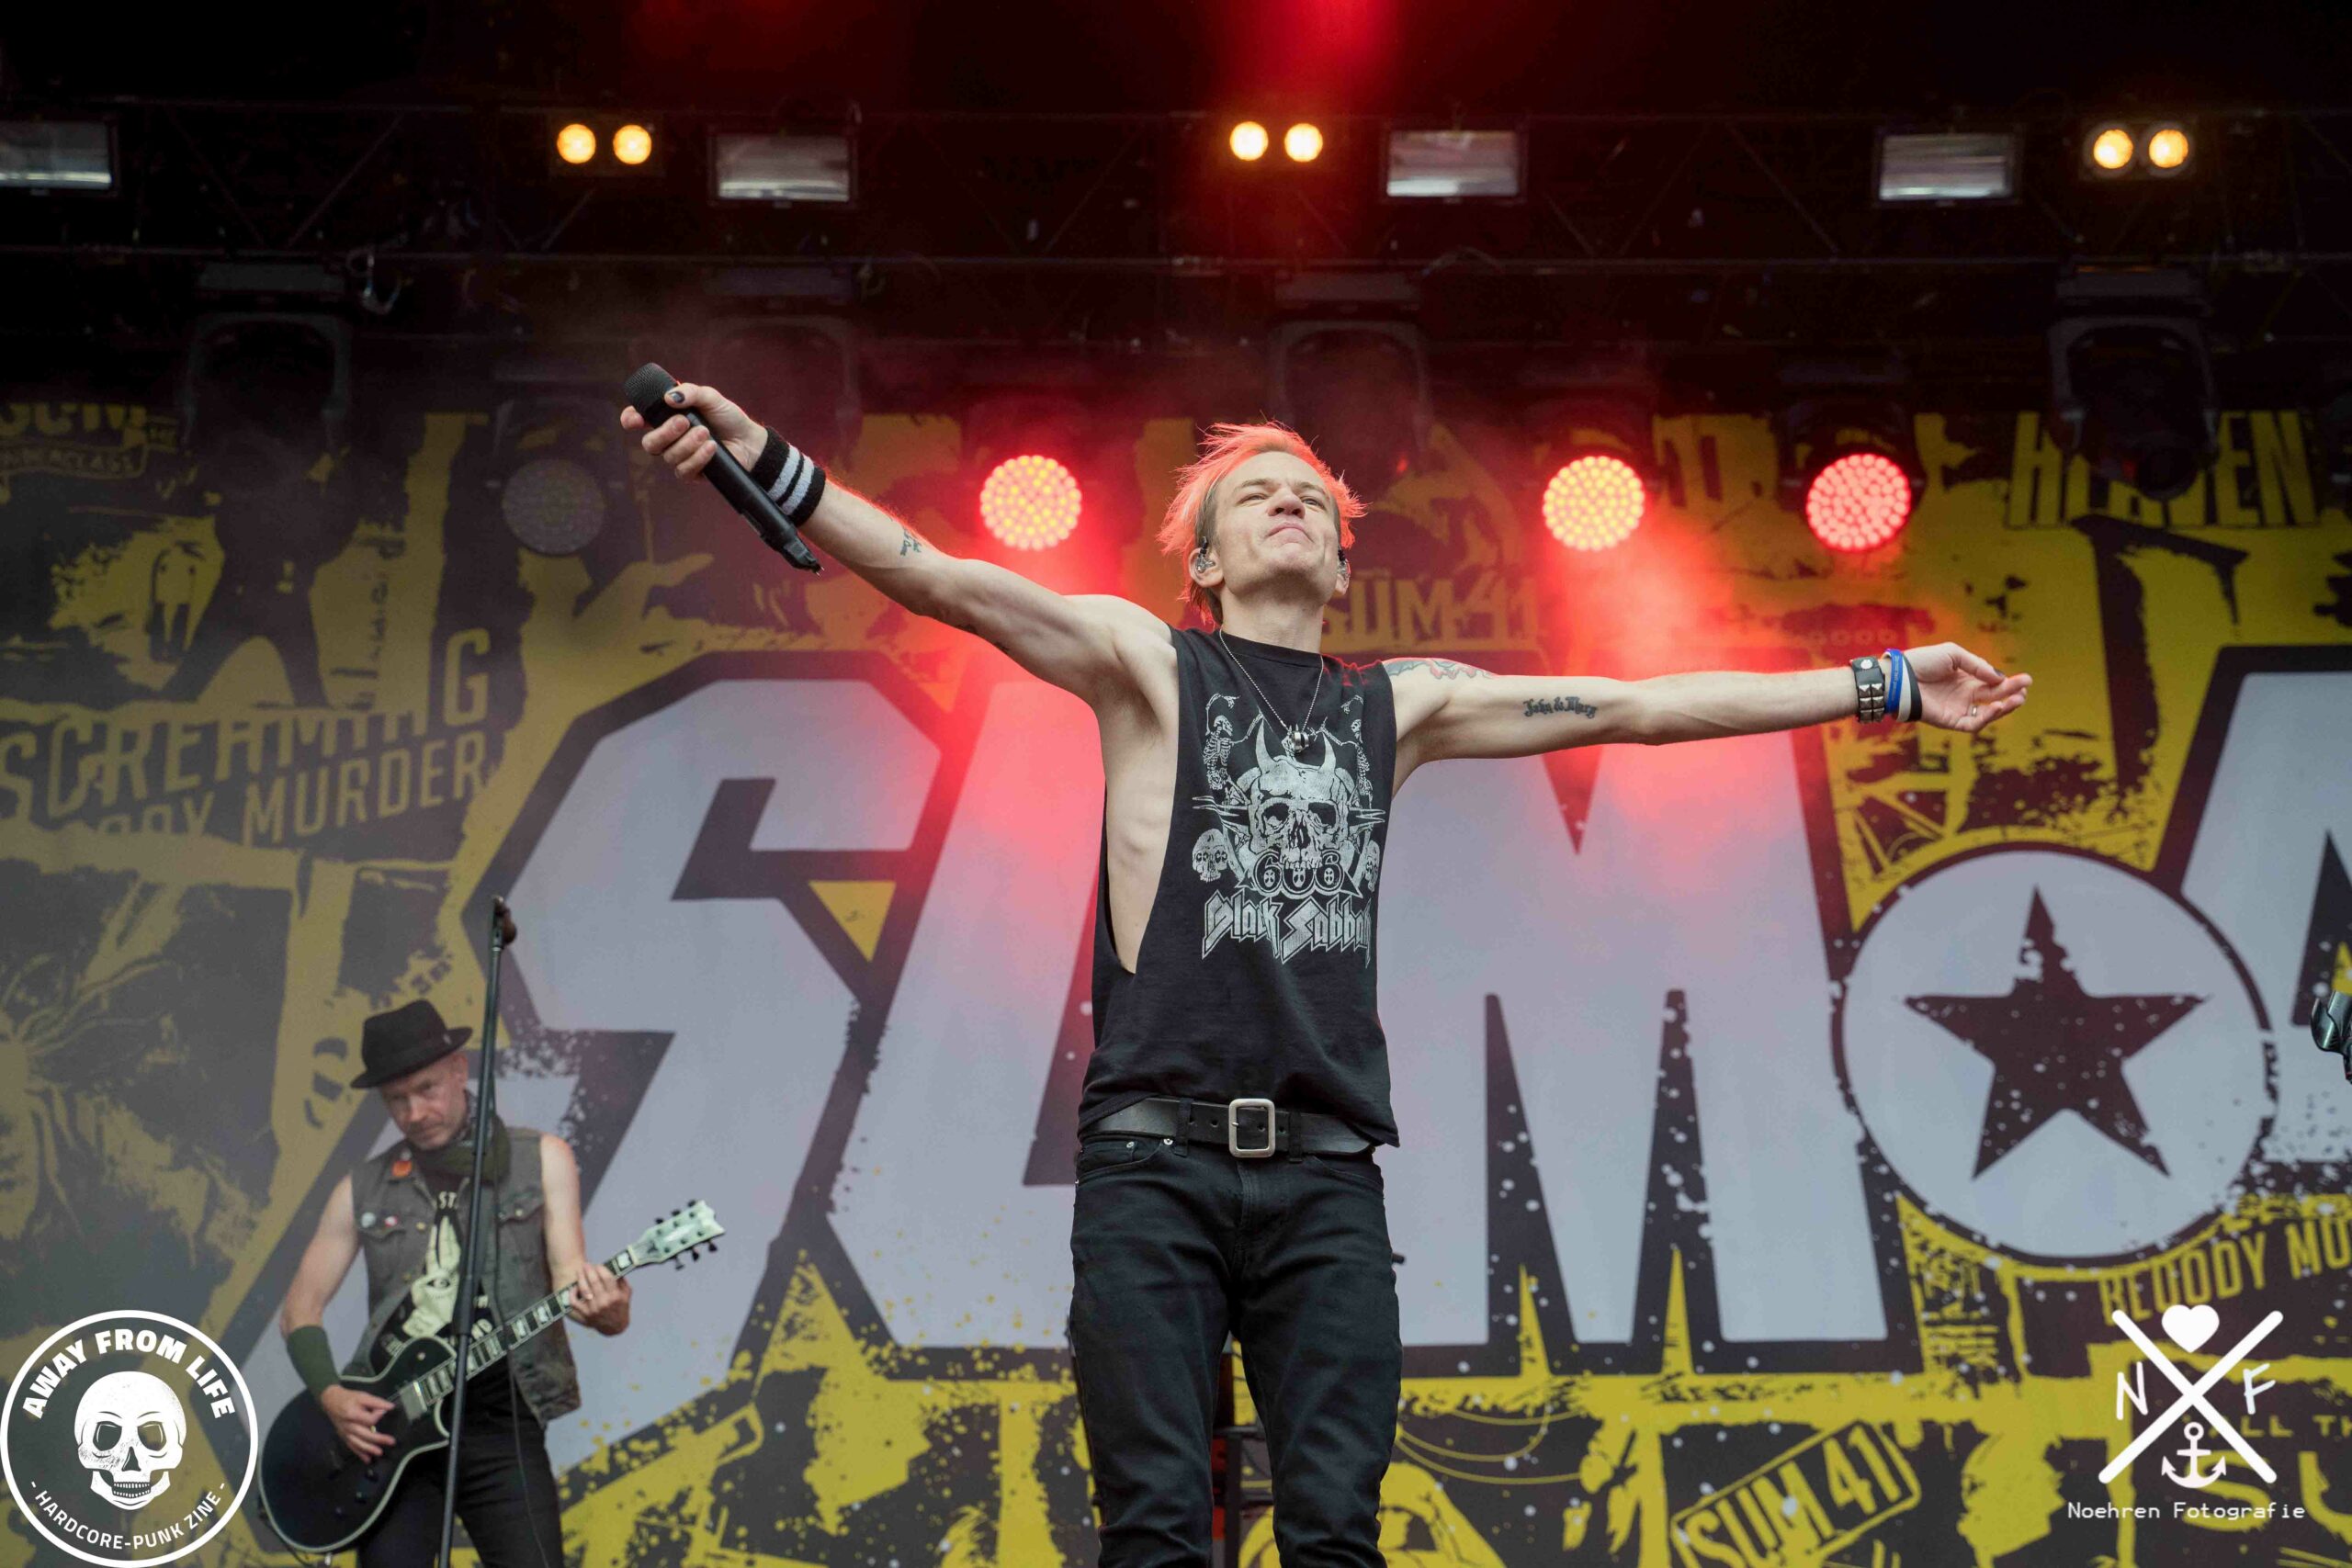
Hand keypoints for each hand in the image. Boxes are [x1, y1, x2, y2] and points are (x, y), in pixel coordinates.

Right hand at [319, 1385, 393, 1460]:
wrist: (330, 1401)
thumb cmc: (348, 1398)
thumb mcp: (362, 1396)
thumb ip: (376, 1402)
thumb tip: (390, 1407)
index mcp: (352, 1414)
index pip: (369, 1419)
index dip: (378, 1415)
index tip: (385, 1411)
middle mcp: (348, 1426)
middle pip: (365, 1434)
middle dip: (378, 1439)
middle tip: (391, 1441)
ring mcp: (346, 1433)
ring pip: (358, 1443)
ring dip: (369, 1449)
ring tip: (379, 1452)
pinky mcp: (344, 1437)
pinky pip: (352, 1447)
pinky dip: (359, 1454)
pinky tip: (367, 1459)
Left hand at [567, 1261, 631, 1334]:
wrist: (615, 1327)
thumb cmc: (621, 1308)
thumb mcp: (626, 1294)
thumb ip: (622, 1281)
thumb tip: (614, 1267)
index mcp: (615, 1296)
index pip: (607, 1277)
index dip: (601, 1268)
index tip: (598, 1265)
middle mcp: (604, 1302)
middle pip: (594, 1281)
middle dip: (589, 1270)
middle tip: (586, 1265)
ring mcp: (593, 1309)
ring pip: (584, 1289)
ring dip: (580, 1278)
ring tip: (580, 1271)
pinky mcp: (585, 1314)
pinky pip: (574, 1302)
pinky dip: (572, 1293)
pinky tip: (574, 1287)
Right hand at [617, 381, 764, 481]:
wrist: (750, 440)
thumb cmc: (727, 416)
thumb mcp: (711, 397)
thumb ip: (691, 392)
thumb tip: (669, 397)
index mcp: (666, 417)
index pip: (638, 419)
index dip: (630, 419)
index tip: (636, 420)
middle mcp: (669, 439)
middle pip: (649, 444)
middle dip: (665, 433)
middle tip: (685, 422)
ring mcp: (679, 457)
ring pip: (668, 457)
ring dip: (687, 444)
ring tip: (707, 433)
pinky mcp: (692, 473)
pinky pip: (684, 470)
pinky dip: (698, 458)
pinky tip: (712, 448)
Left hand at [1902, 643, 2030, 732]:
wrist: (1900, 677)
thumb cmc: (1922, 662)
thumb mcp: (1954, 655)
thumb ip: (1978, 665)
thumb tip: (1999, 678)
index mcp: (1965, 678)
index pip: (1993, 683)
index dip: (2009, 682)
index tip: (2026, 679)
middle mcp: (1964, 694)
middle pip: (1994, 697)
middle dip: (2012, 692)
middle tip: (2026, 688)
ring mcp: (1958, 708)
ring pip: (1988, 712)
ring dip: (2005, 707)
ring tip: (2018, 699)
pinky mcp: (1951, 721)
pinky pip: (1974, 723)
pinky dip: (1988, 717)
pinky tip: (1998, 707)